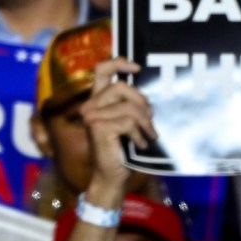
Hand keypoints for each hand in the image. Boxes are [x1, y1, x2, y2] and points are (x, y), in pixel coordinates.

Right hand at [79, 58, 154, 195]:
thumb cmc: (122, 150)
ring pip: (128, 107)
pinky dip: (139, 134)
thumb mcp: (127, 122)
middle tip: (150, 119)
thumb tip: (147, 96)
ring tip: (149, 135)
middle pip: (121, 87)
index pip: (101, 70)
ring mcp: (92, 116)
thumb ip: (129, 105)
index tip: (137, 67)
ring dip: (145, 122)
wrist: (112, 177)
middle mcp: (90, 106)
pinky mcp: (99, 127)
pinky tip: (140, 145)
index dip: (119, 63)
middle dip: (142, 101)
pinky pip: (128, 122)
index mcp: (96, 100)